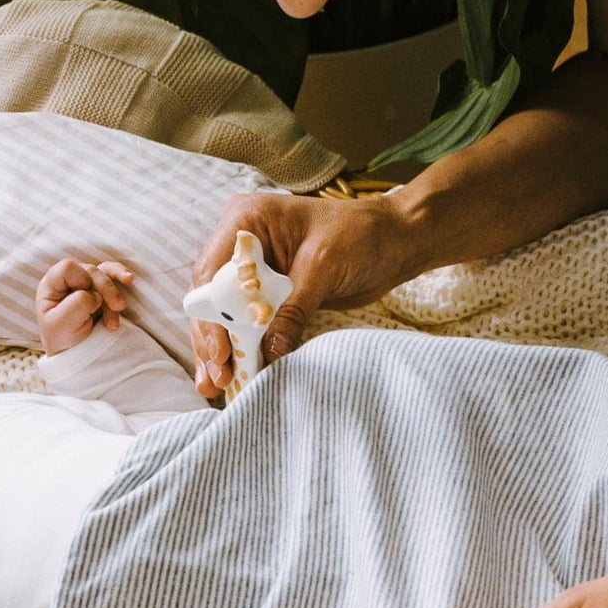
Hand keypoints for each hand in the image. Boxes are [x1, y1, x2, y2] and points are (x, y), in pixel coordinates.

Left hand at [37, 258, 136, 354]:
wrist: (78, 355)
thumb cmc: (63, 339)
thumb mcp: (62, 324)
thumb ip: (76, 304)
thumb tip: (95, 295)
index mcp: (52, 286)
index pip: (68, 268)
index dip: (81, 281)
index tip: (84, 301)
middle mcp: (68, 281)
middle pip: (90, 270)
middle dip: (104, 288)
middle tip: (117, 308)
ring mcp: (84, 284)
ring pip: (103, 271)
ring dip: (114, 289)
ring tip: (120, 306)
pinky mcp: (100, 289)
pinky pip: (112, 275)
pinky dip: (121, 278)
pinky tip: (129, 280)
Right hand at [188, 193, 421, 397]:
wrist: (396, 241)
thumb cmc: (361, 235)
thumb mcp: (322, 268)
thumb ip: (292, 309)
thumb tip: (270, 352)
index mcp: (246, 221)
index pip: (213, 272)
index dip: (211, 314)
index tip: (221, 349)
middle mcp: (242, 246)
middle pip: (211, 299)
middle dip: (212, 339)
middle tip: (219, 377)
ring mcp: (254, 272)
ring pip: (223, 316)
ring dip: (221, 351)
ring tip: (217, 386)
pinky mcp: (269, 295)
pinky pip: (247, 324)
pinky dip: (243, 349)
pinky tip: (236, 376)